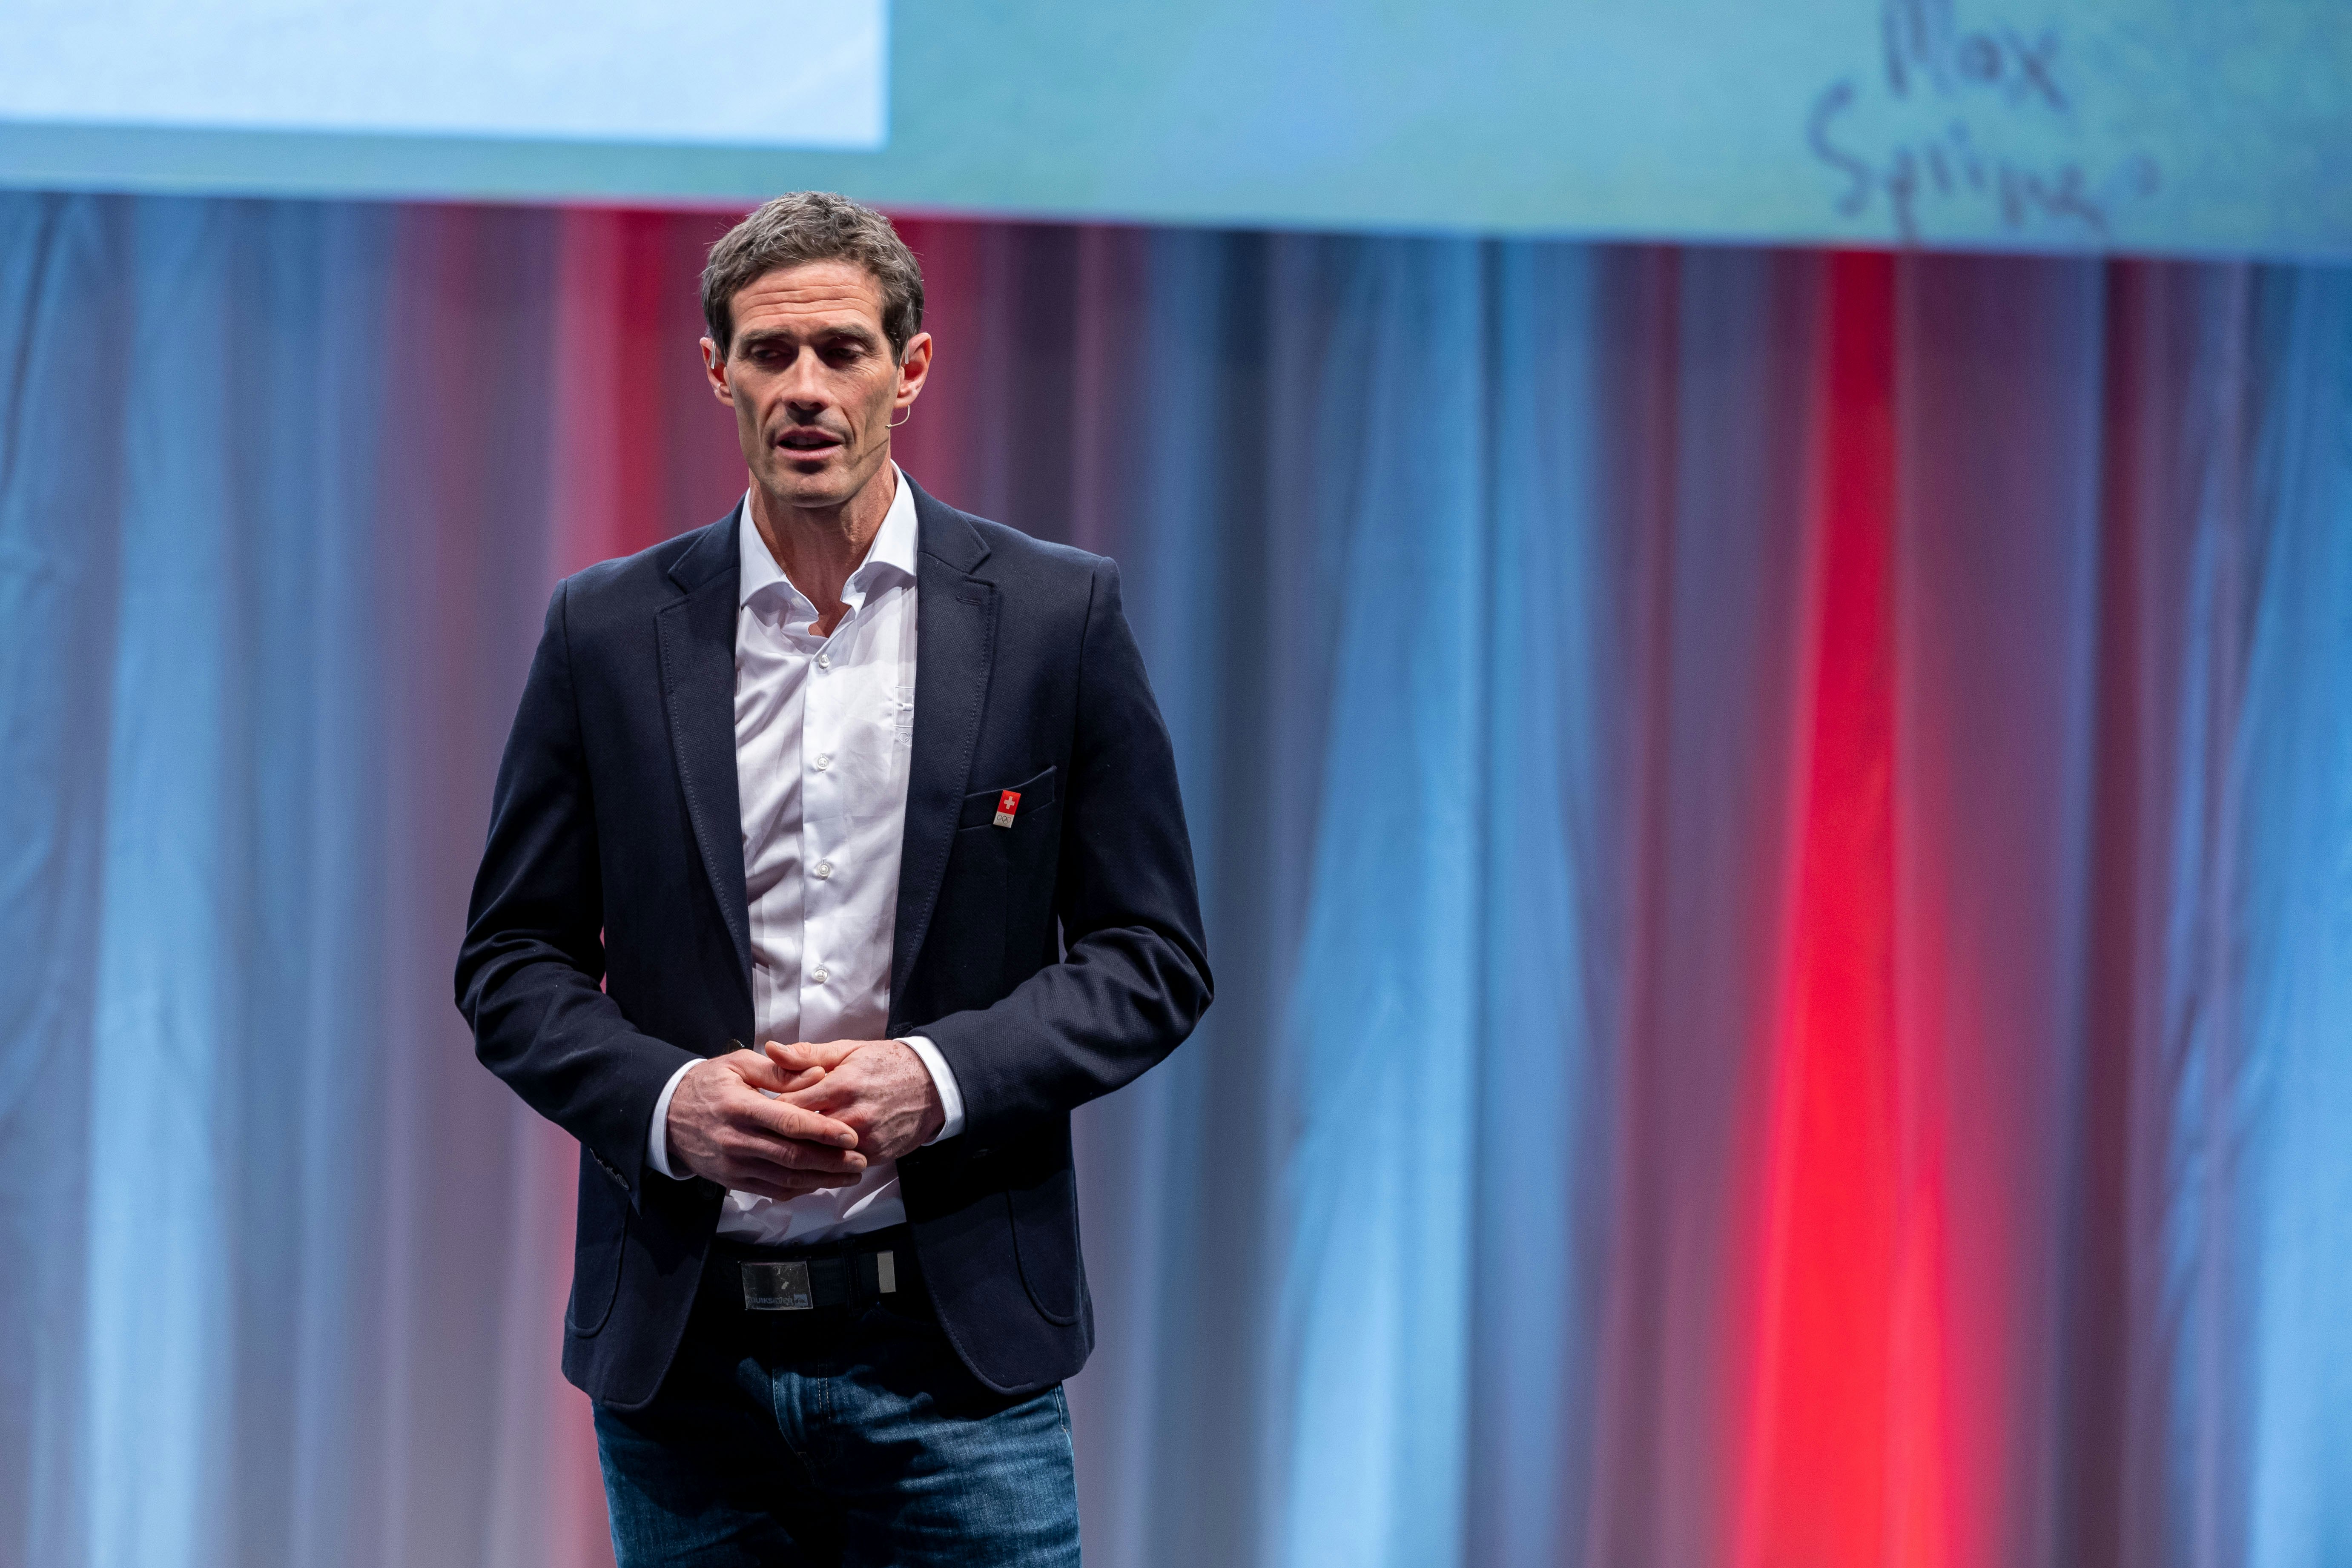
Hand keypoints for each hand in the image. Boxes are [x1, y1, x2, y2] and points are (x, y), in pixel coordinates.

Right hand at [664, 1048, 866, 1200]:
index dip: (822, 1131)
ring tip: (850, 1176)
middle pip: (792, 1156)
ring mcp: (733, 1165)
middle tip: (861, 1161)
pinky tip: (820, 1183)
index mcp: (740, 1107)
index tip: (851, 1136)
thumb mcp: (738, 1065)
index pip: (788, 1122)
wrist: (665, 1115)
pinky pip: (770, 1190)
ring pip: (784, 1178)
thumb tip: (819, 1075)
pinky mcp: (731, 1180)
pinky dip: (798, 1189)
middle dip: (831, 1162)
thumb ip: (779, 1071)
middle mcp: (736, 1140)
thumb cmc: (708, 1083)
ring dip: (821, 1180)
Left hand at [768, 1039, 944, 1163]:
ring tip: (788, 1144)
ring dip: (801, 1150)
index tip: (765, 1108)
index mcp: (841, 1085)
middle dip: (781, 1133)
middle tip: (770, 1130)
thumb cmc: (885, 1064)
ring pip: (817, 1155)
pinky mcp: (875, 1156)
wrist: (932, 1084)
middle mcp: (852, 1116)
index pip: (788, 1105)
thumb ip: (807, 1054)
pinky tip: (815, 1154)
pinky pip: (839, 1165)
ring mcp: (865, 1140)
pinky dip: (825, 1161)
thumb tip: (770, 1049)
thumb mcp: (847, 1050)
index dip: (772, 1108)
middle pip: (799, 1135)